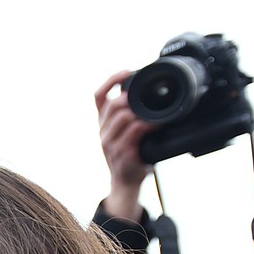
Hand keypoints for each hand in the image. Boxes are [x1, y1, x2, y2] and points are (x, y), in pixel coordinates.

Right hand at [94, 71, 153, 220]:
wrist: (126, 182)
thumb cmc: (130, 154)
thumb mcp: (124, 132)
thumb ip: (130, 115)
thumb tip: (149, 95)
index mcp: (103, 122)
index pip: (98, 96)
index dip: (111, 81)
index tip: (126, 72)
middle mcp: (102, 130)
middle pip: (111, 105)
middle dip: (128, 97)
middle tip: (144, 97)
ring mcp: (109, 143)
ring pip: (122, 117)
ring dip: (139, 112)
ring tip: (154, 113)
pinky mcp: (121, 153)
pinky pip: (133, 133)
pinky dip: (146, 126)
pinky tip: (155, 126)